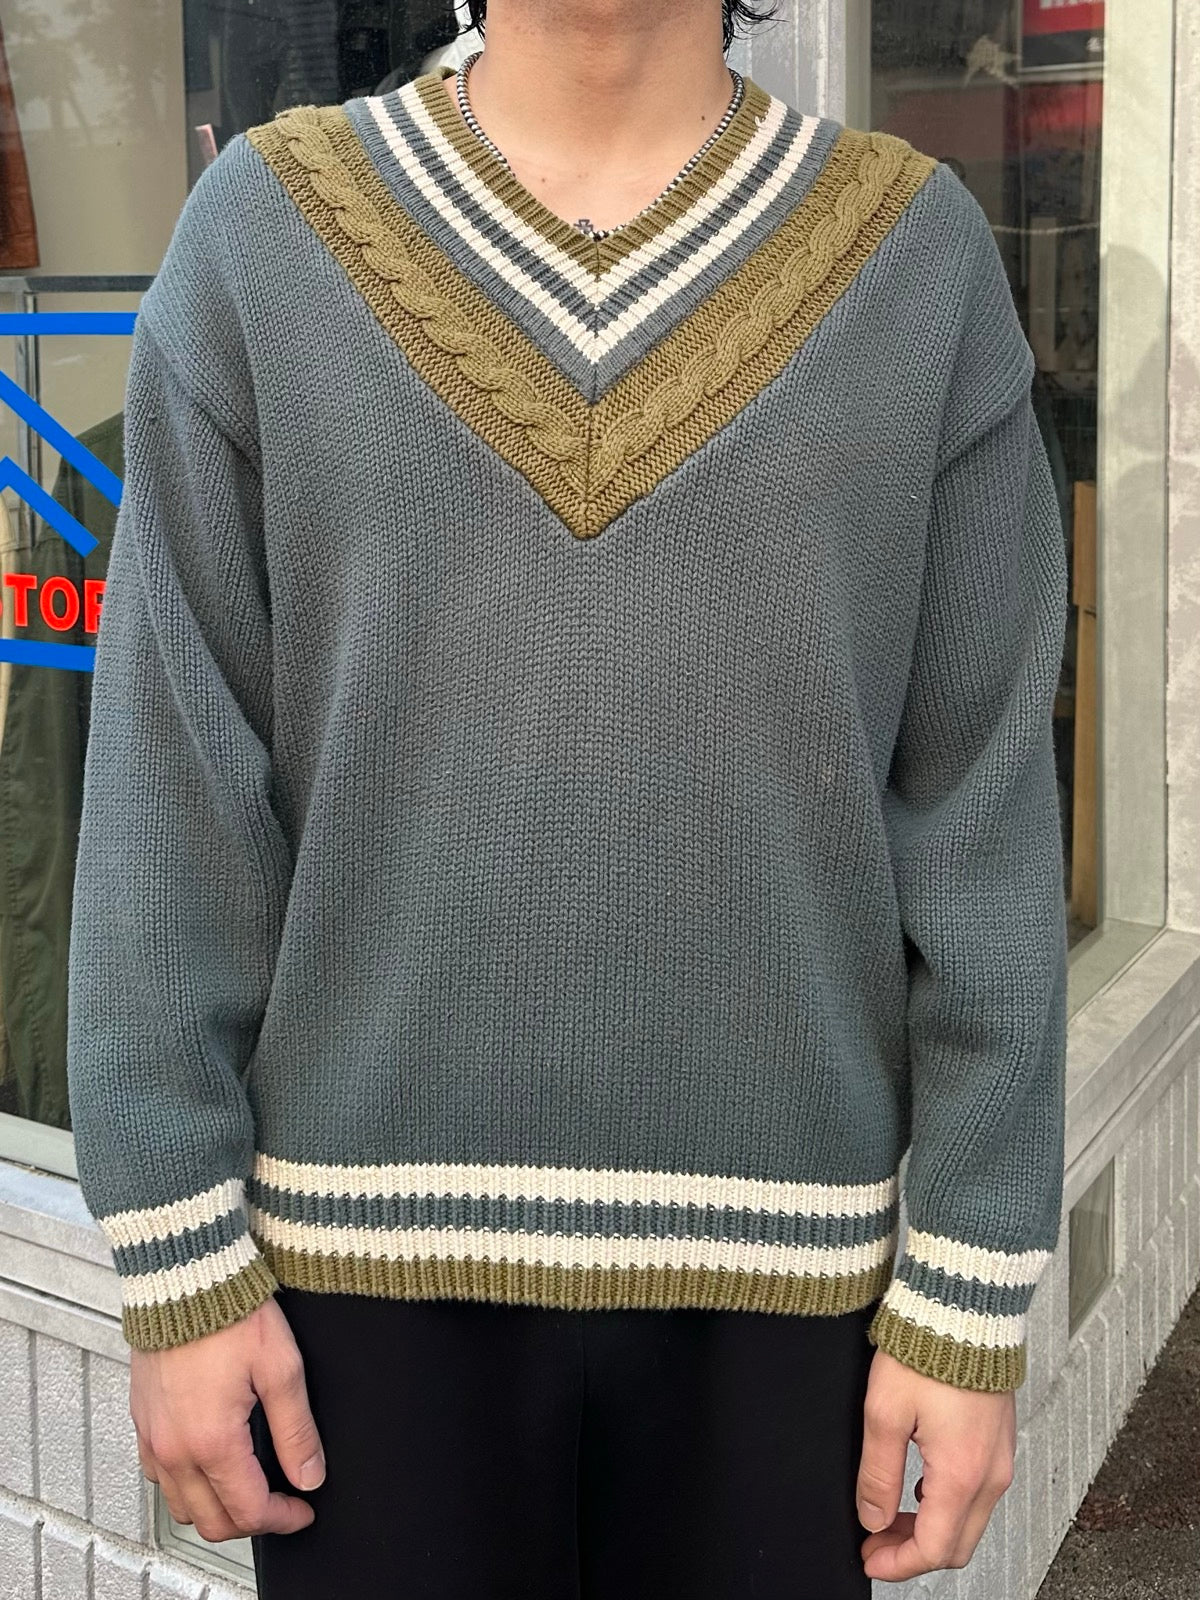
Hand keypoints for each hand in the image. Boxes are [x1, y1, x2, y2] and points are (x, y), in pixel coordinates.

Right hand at [130, 1296, 324, 1542]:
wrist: (186, 1276)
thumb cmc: (231, 1312)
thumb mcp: (281, 1368)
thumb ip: (297, 1430)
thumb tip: (309, 1475)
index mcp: (211, 1440)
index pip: (248, 1510)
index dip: (283, 1518)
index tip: (303, 1511)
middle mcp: (174, 1448)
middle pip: (212, 1521)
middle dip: (252, 1522)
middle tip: (282, 1504)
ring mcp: (153, 1436)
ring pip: (181, 1506)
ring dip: (216, 1509)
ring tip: (249, 1488)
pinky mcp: (142, 1420)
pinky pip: (159, 1477)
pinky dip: (186, 1486)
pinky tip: (211, 1464)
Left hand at [856, 1347, 1015, 1581]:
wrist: (963, 1307)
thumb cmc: (927, 1349)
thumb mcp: (884, 1412)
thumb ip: (878, 1473)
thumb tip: (872, 1517)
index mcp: (962, 1473)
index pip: (935, 1549)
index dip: (898, 1564)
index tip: (870, 1559)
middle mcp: (991, 1473)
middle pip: (958, 1544)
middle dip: (914, 1552)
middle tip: (877, 1542)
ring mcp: (1001, 1457)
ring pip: (970, 1520)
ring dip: (932, 1528)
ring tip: (891, 1514)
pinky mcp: (1001, 1440)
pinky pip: (979, 1492)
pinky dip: (948, 1504)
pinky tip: (919, 1486)